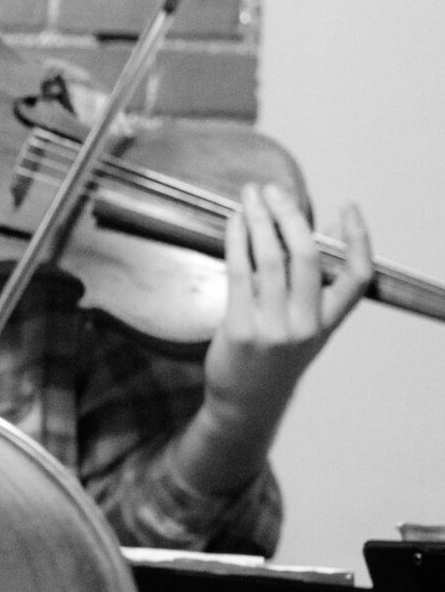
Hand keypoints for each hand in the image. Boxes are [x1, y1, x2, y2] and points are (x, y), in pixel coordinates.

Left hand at [202, 183, 374, 440]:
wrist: (246, 403)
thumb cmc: (273, 357)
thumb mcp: (304, 327)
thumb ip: (308, 288)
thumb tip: (310, 232)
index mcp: (328, 321)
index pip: (357, 276)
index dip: (358, 239)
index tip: (348, 207)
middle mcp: (306, 324)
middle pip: (307, 257)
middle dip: (290, 215)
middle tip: (273, 189)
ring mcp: (274, 327)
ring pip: (271, 259)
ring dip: (259, 220)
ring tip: (249, 196)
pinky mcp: (240, 328)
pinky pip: (239, 272)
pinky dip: (236, 241)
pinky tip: (233, 221)